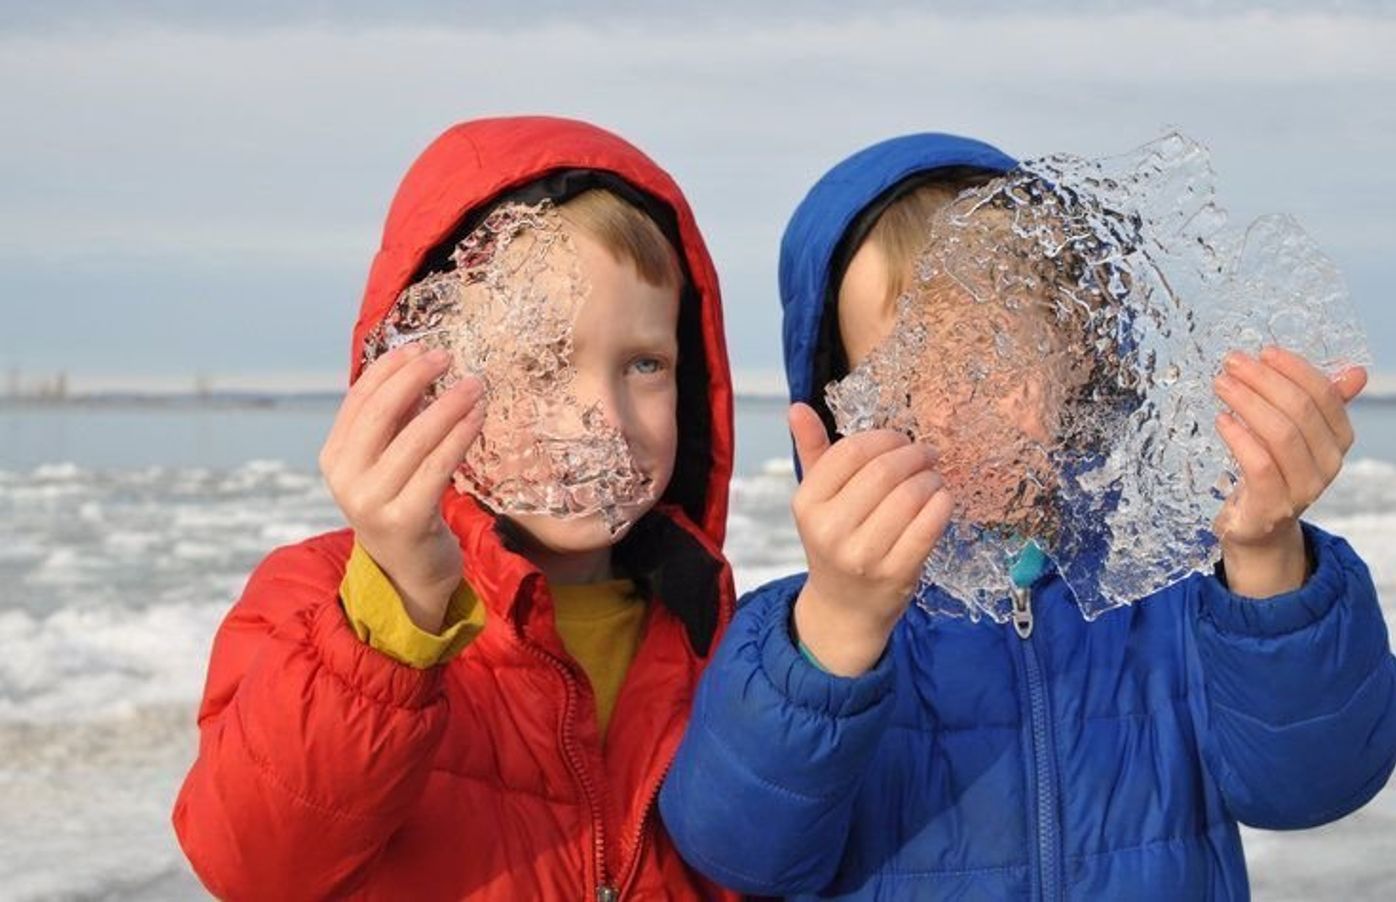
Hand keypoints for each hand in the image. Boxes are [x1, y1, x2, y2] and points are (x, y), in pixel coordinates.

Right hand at [319, 344, 485, 631]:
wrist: (410, 572)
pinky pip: (437, 467)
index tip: (421, 348)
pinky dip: (459, 436)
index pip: (358, 400)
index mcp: (334, 458)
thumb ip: (395, 422)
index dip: (389, 369)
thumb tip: (420, 368)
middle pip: (380, 414)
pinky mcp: (405, 520)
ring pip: (414, 439)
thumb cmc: (402, 505)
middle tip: (447, 357)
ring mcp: (372, 502)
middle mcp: (345, 479)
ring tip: (474, 385)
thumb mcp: (387, 462)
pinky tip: (478, 417)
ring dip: (447, 405)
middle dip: (414, 379)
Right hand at [788, 403, 953, 675]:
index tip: (900, 440)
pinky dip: (941, 504)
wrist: (845, 608)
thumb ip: (812, 451)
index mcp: (807, 504)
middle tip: (926, 453)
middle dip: (913, 455)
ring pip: (910, 496)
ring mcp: (864, 555)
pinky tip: (941, 498)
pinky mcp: (896, 573)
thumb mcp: (817, 498)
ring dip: (931, 478)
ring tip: (933, 476)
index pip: (851, 452)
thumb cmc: (835, 542)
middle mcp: (830, 529)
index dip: (883, 438)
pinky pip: (929, 526)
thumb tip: (798, 407)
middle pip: (884, 472)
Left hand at [1212, 346, 1365, 597]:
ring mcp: (1302, 488)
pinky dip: (1239, 437)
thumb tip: (1356, 372)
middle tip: (1232, 363)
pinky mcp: (1272, 506)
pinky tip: (1222, 420)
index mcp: (1337, 441)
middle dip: (1264, 380)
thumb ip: (1321, 404)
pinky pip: (1259, 464)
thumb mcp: (1299, 436)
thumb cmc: (1274, 472)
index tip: (1265, 352)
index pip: (1325, 396)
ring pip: (1280, 434)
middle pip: (1299, 411)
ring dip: (1247, 402)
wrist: (1258, 529)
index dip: (1295, 369)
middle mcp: (1327, 465)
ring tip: (1222, 384)